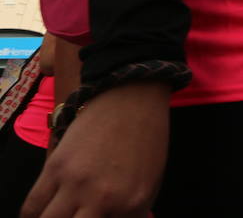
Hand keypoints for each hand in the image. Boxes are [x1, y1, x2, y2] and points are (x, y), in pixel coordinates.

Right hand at [22, 81, 170, 217]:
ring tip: (58, 214)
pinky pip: (32, 206)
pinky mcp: (55, 167)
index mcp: (133, 204)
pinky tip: (39, 214)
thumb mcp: (151, 180)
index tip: (95, 216)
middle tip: (77, 215)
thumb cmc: (145, 138)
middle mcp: (104, 199)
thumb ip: (132, 210)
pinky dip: (31, 215)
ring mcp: (76, 184)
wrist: (131, 97)